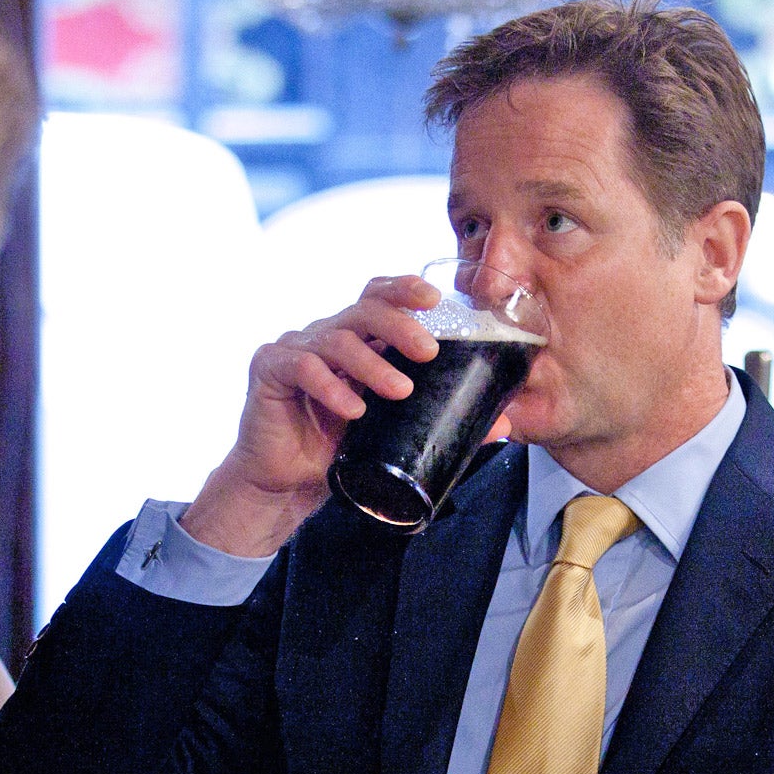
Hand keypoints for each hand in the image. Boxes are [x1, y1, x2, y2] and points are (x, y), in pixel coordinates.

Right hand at [181, 275, 440, 557]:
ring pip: (338, 339)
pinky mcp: (269, 369)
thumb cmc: (336, 452)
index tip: (436, 298)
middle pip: (365, 309)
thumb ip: (442, 423)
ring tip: (400, 391)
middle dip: (400, 325)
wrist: (284, 485)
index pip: (380, 298)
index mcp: (357, 341)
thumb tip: (503, 424)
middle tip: (429, 351)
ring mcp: (296, 348)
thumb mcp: (394, 434)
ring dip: (372, 363)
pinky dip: (331, 386)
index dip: (404, 289)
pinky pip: (302, 367)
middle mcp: (327, 336)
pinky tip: (353, 408)